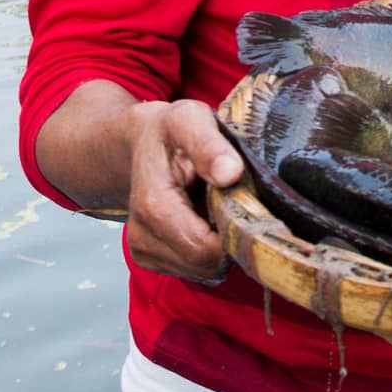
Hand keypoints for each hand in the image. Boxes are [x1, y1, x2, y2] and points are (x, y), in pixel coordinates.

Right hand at [123, 99, 243, 282]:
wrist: (141, 144)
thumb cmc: (169, 131)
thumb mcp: (189, 120)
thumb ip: (208, 144)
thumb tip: (230, 173)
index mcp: (153, 206)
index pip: (203, 250)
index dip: (235, 236)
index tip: (250, 207)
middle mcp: (142, 236)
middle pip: (205, 264)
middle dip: (230, 240)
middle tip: (237, 202)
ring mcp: (144, 251)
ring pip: (202, 271)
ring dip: (220, 244)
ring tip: (217, 206)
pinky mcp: (152, 259)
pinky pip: (195, 270)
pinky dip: (209, 249)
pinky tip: (206, 219)